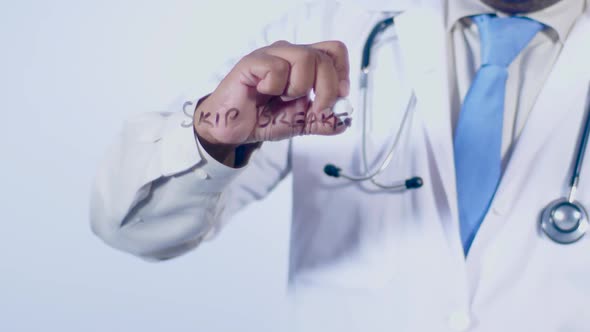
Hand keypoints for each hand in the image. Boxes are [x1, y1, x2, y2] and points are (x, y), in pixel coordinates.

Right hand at [193, 40, 351, 156]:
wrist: (234, 130)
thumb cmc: (263, 119)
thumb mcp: (302, 123)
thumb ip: (323, 121)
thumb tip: (344, 121)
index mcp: (304, 63)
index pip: (334, 51)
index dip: (342, 72)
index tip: (338, 96)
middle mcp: (289, 53)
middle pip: (323, 57)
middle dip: (326, 89)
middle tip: (315, 109)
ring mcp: (271, 55)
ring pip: (305, 58)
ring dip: (299, 88)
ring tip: (282, 98)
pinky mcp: (253, 62)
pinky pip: (277, 68)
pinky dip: (275, 87)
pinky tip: (263, 91)